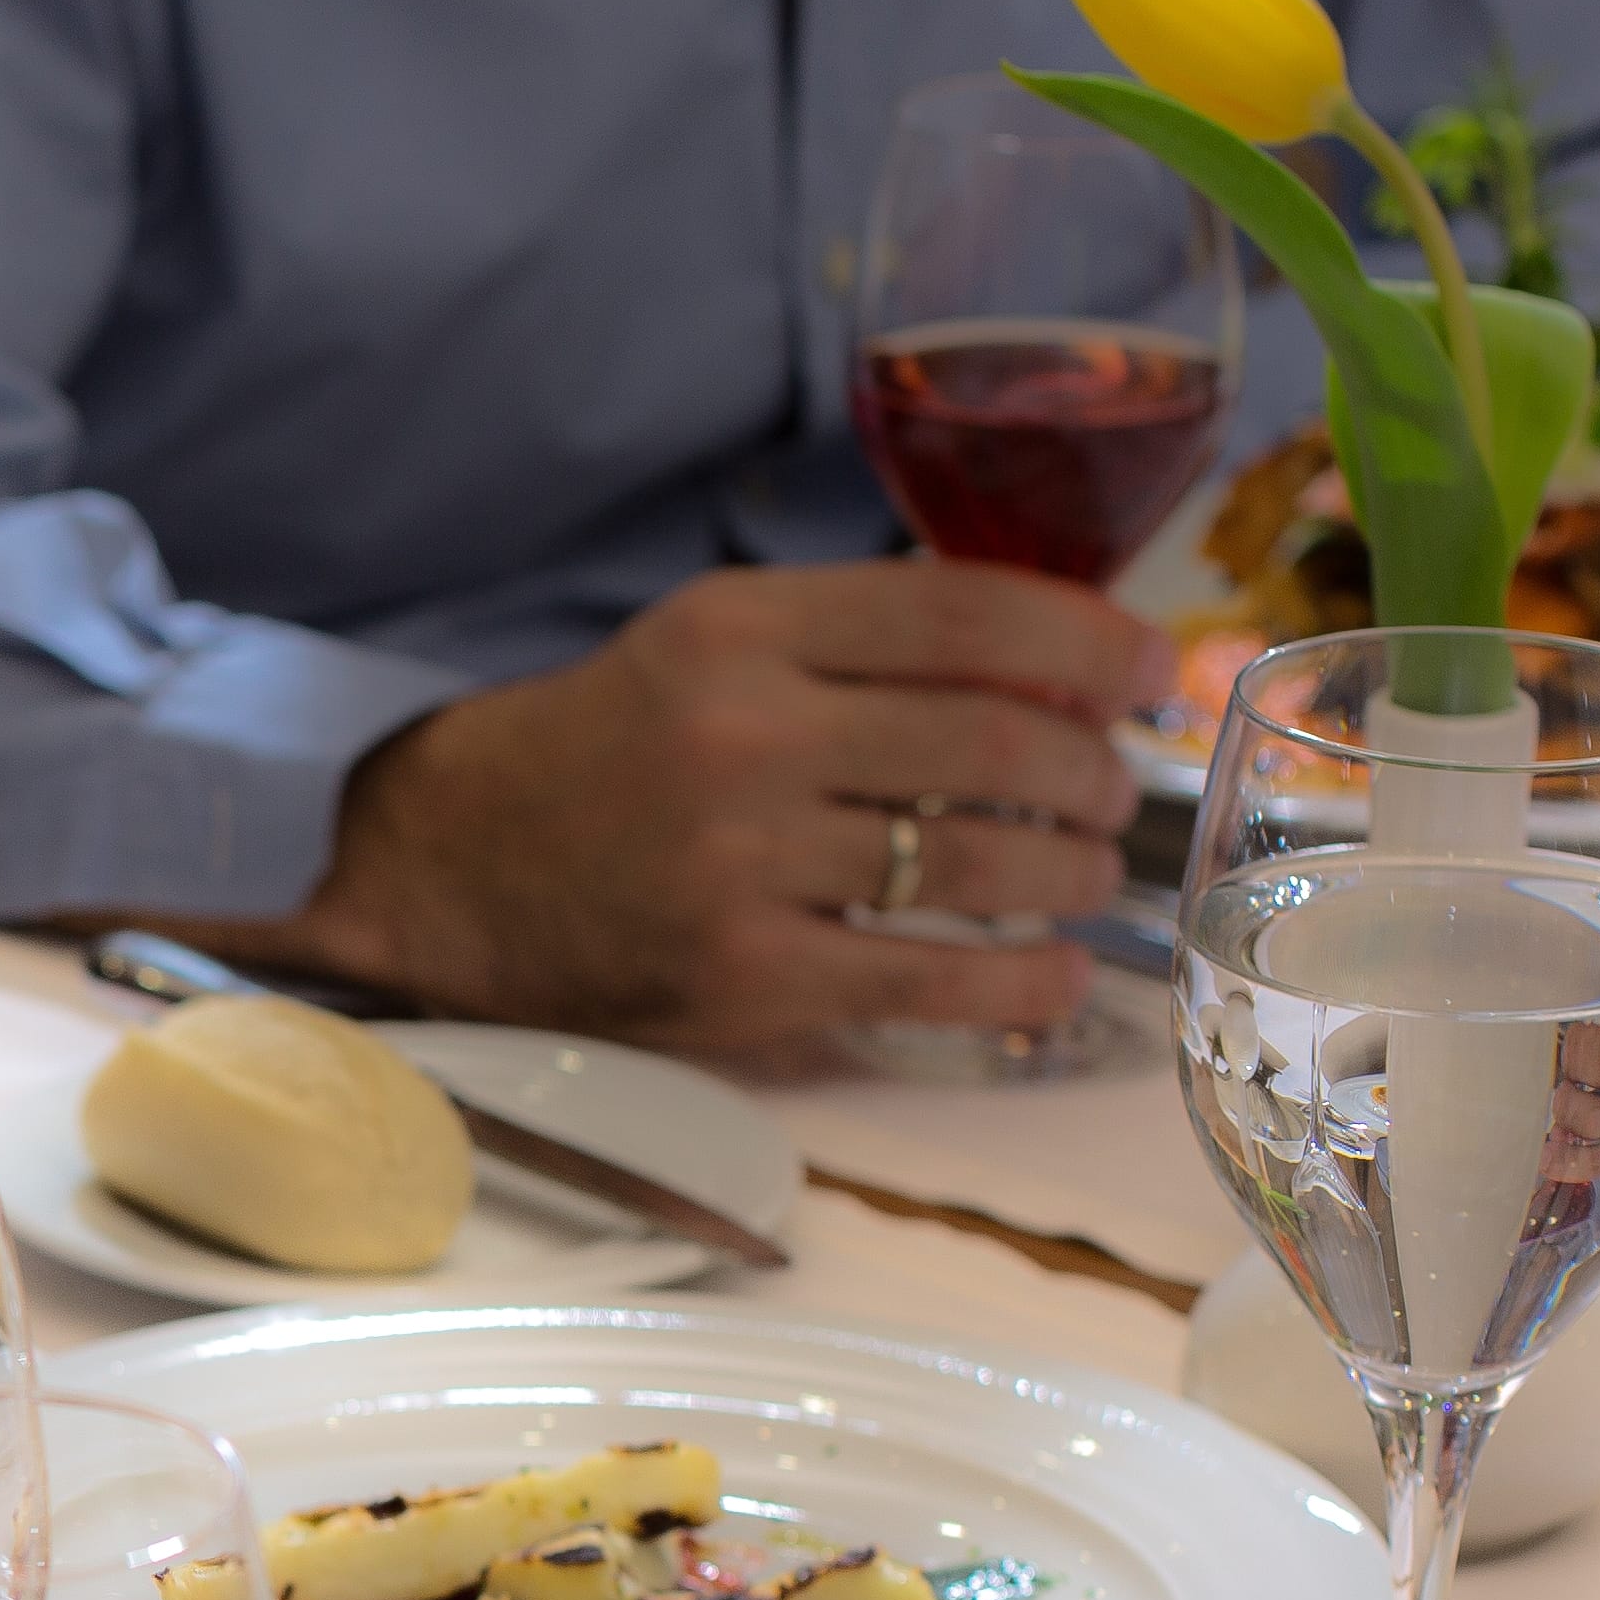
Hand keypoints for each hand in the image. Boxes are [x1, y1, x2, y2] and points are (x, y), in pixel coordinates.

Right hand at [240, 563, 1171, 1065]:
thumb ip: (861, 641)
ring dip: (1073, 875)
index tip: (1152, 672)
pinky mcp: (744, 974)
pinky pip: (928, 978)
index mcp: (744, 628)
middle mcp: (746, 733)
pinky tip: (1058, 977)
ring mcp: (743, 860)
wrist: (447, 869)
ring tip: (1088, 878)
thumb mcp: (714, 646)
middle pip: (997, 740)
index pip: (967, 616)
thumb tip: (1059, 666)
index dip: (1091, 643)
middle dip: (1093, 774)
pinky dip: (1022, 983)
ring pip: (979, 861)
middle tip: (1113, 794)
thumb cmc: (607, 752)